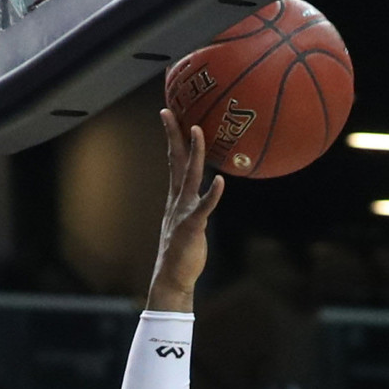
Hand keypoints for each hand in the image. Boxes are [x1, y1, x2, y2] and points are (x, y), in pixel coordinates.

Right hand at [147, 108, 224, 309]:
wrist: (174, 276)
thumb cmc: (184, 250)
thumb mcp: (190, 221)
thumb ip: (198, 204)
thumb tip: (210, 191)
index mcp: (176, 197)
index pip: (173, 160)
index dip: (172, 137)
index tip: (168, 114)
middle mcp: (178, 200)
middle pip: (176, 161)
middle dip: (174, 135)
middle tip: (170, 112)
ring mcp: (183, 211)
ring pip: (189, 176)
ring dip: (195, 153)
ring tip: (198, 131)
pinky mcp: (192, 226)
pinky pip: (203, 207)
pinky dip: (211, 194)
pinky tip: (220, 181)